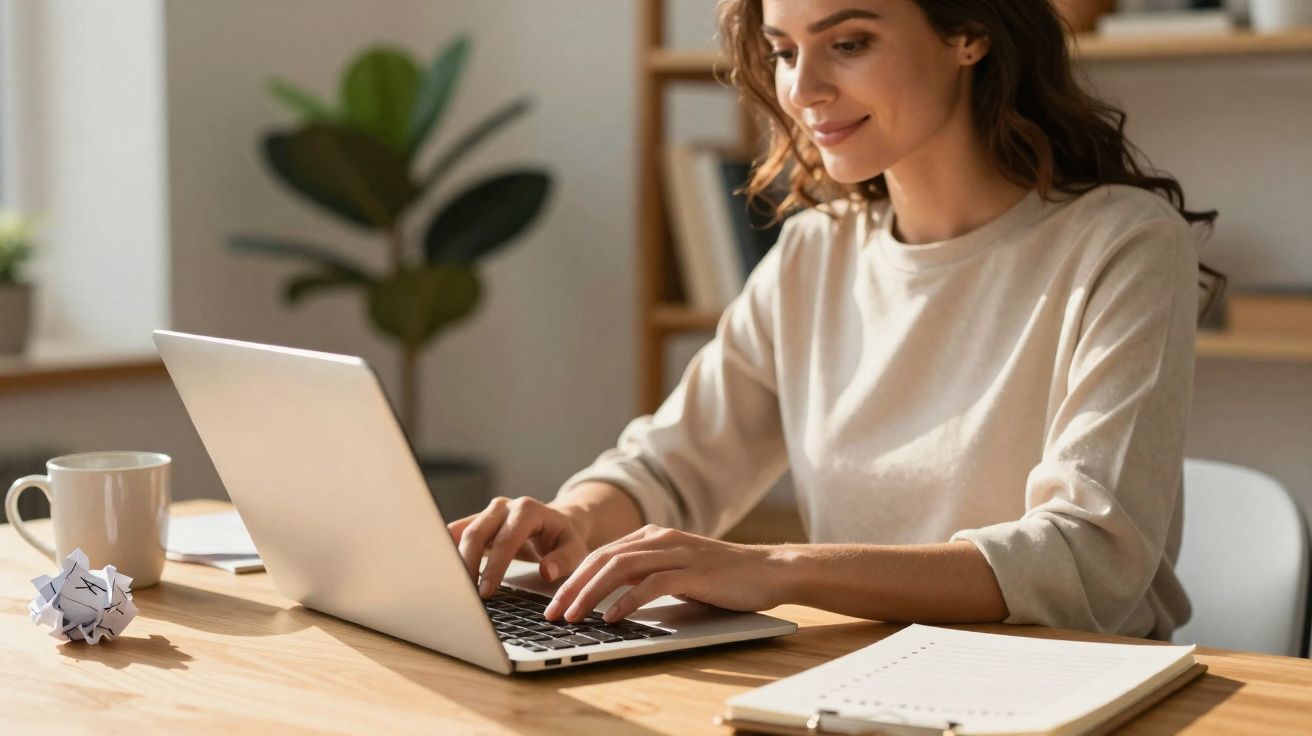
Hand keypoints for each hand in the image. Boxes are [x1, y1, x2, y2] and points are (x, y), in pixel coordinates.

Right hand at [447, 496, 590, 596]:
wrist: (557, 523)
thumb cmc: (564, 539)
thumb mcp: (575, 549)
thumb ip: (563, 560)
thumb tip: (547, 571)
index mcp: (528, 510)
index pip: (506, 539)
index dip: (495, 566)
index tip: (487, 592)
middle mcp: (504, 506)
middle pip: (477, 533)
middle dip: (468, 565)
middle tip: (466, 595)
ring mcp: (488, 512)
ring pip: (463, 533)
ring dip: (455, 560)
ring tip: (452, 588)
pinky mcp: (478, 521)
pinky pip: (457, 534)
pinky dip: (449, 551)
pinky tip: (443, 571)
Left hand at [542, 524, 786, 623]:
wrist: (769, 570)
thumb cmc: (723, 577)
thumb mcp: (677, 571)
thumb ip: (646, 575)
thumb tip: (608, 596)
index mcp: (653, 536)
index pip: (601, 555)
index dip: (573, 578)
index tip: (554, 602)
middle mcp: (661, 539)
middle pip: (603, 559)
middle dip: (573, 586)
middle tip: (552, 612)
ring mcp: (677, 553)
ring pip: (621, 569)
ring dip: (591, 594)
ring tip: (573, 616)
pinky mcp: (694, 571)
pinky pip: (652, 584)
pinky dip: (628, 601)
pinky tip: (611, 617)